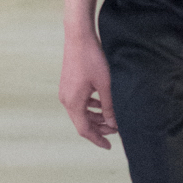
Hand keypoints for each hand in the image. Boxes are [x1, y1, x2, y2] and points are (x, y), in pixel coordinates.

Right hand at [59, 33, 117, 148]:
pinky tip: (102, 104)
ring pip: (81, 112)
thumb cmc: (92, 59)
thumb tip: (113, 123)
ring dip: (96, 117)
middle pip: (82, 122)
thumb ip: (108, 106)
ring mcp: (66, 92)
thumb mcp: (105, 85)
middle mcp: (66, 99)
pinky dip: (91, 107)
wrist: (78, 37)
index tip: (109, 146)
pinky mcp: (69, 84)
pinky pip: (79, 102)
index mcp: (73, 103)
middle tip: (115, 130)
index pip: (84, 130)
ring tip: (111, 118)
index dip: (97, 139)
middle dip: (99, 128)